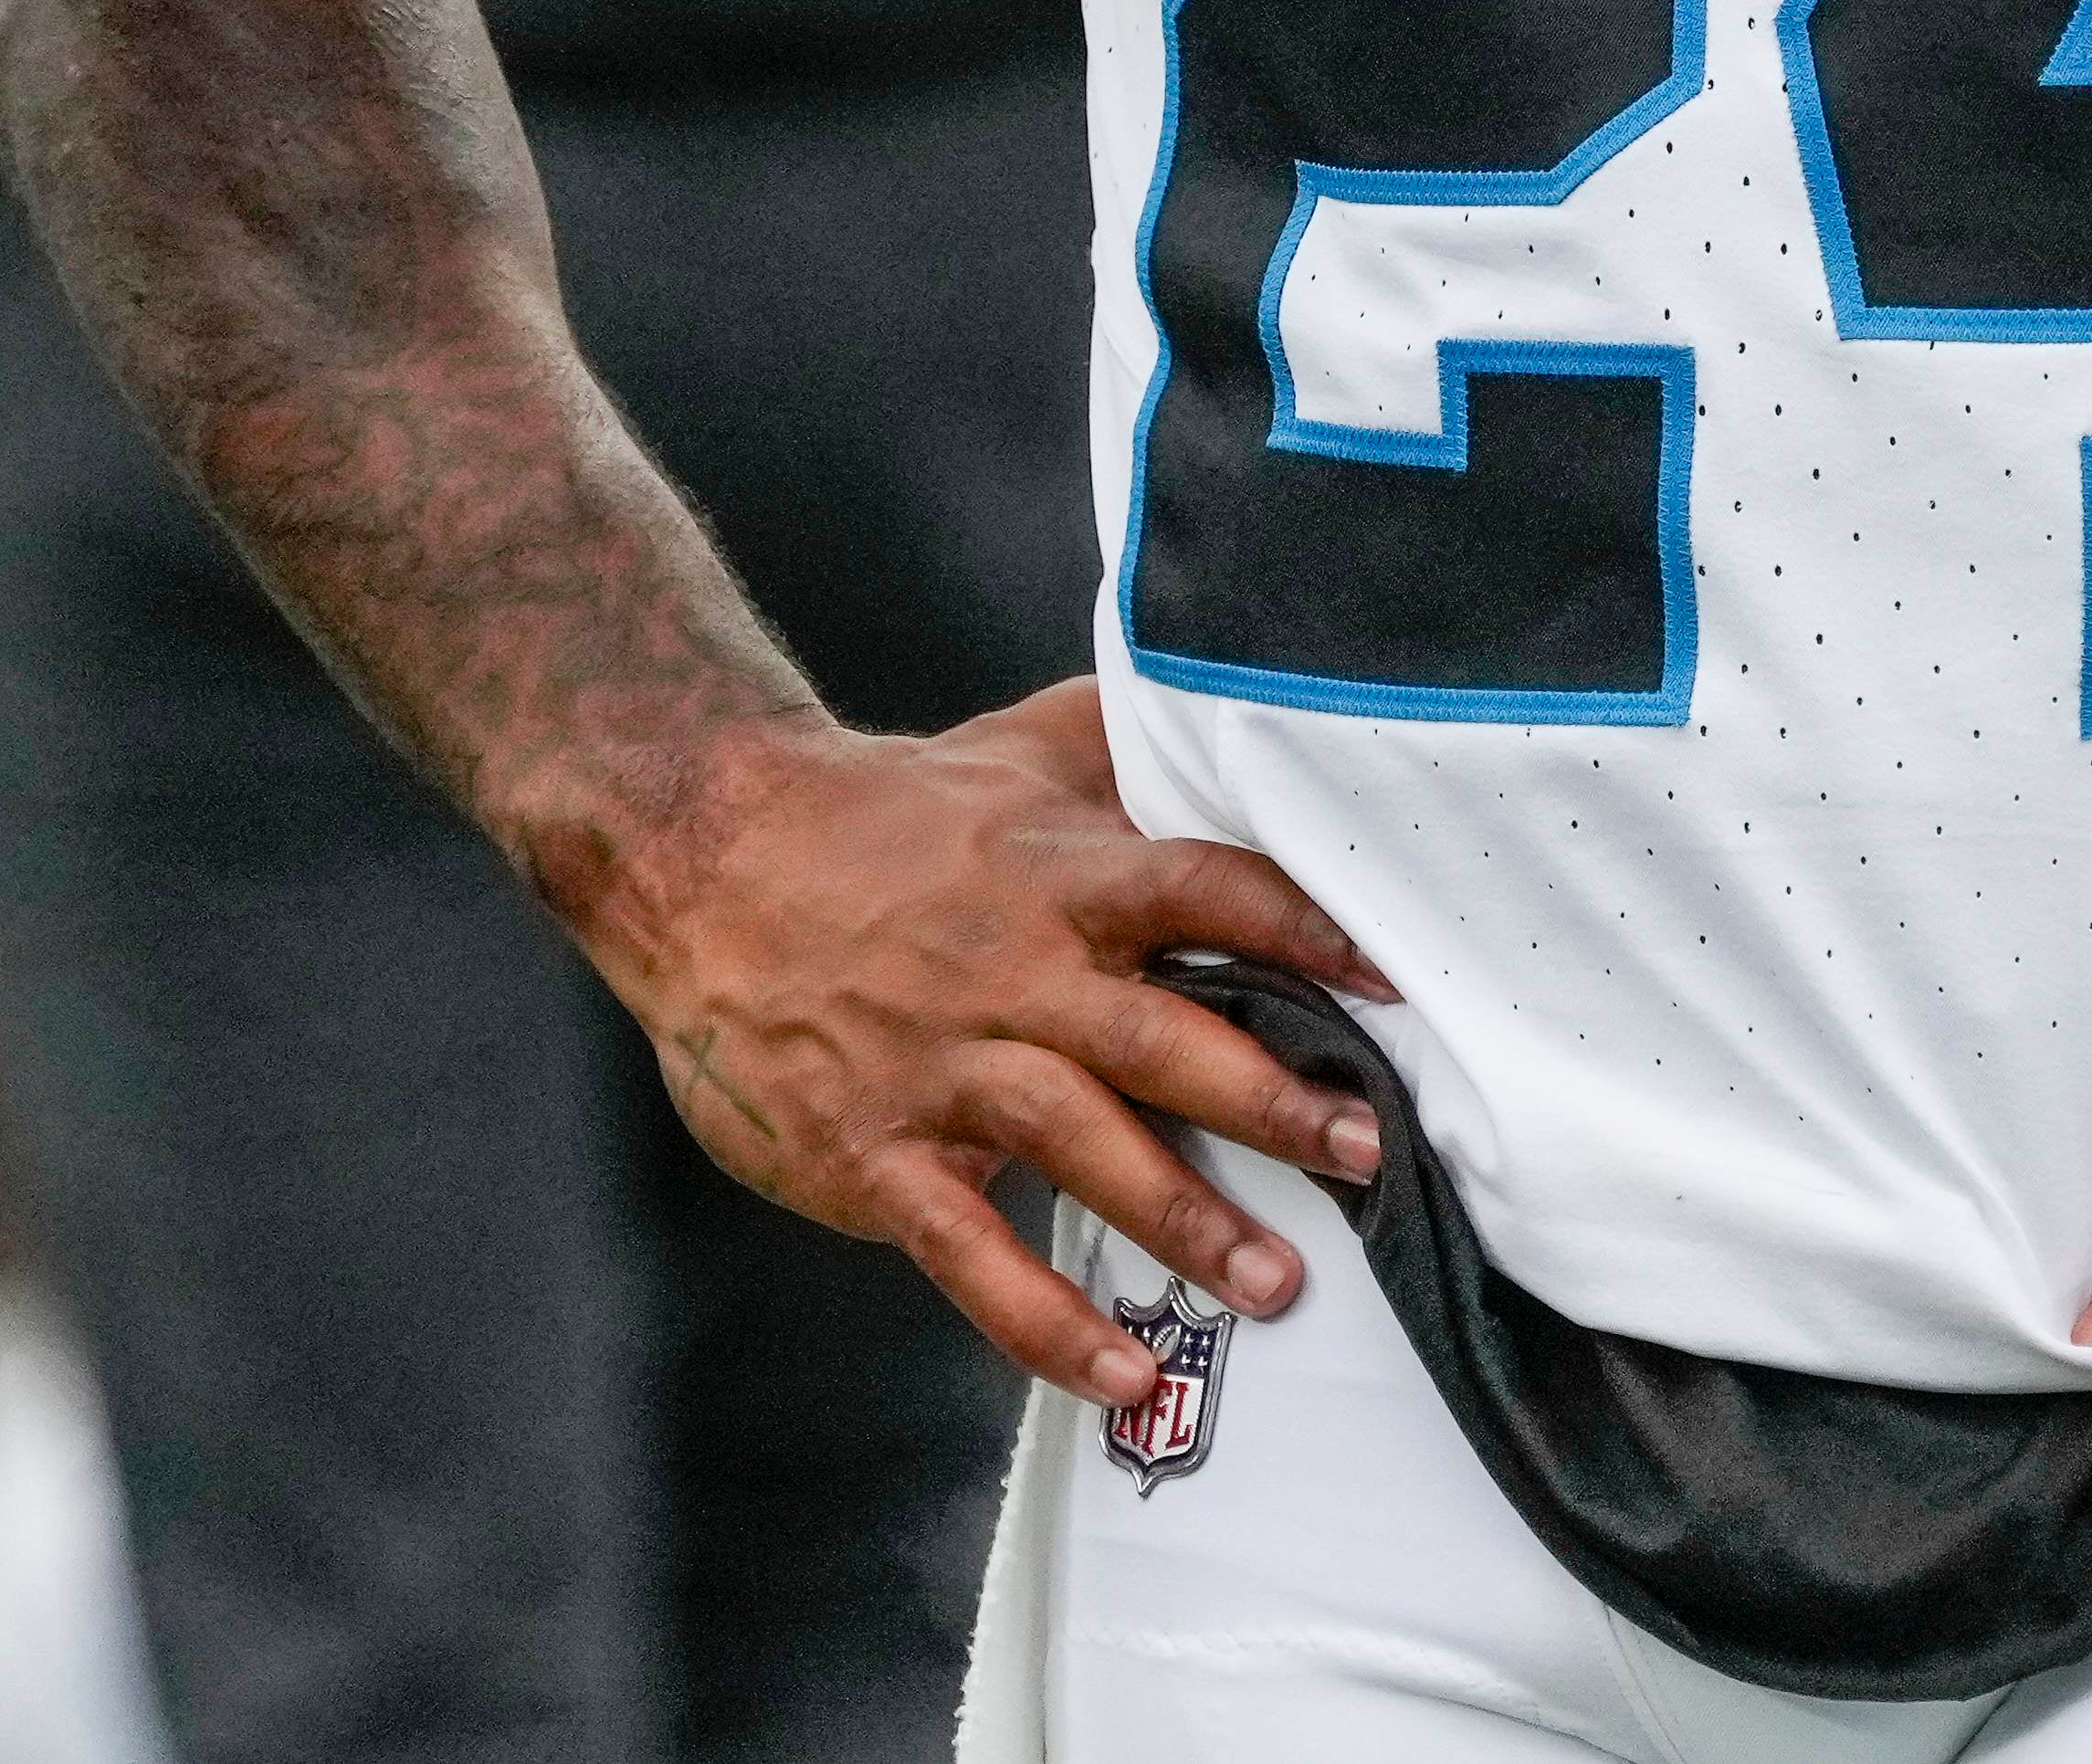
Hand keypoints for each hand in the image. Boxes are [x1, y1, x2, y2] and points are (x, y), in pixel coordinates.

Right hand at [594, 677, 1397, 1405]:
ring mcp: (938, 1069)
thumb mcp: (1015, 747)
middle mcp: (1008, 972)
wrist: (700, 855)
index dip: (1296, 927)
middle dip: (1269, 1099)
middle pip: (1156, 1037)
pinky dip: (1046, 1322)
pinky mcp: (874, 1154)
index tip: (1391, 977)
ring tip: (1276, 1286)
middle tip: (1367, 1155)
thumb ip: (1131, 743)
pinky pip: (970, 1253)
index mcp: (1057, 875)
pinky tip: (1125, 1375)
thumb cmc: (887, 811)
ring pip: (1076, 1148)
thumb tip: (1245, 716)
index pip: (1198, 891)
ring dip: (1182, 1220)